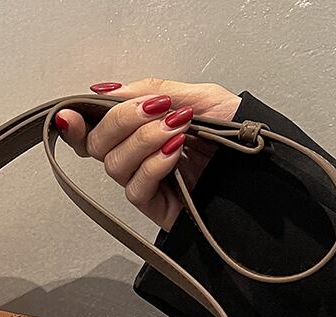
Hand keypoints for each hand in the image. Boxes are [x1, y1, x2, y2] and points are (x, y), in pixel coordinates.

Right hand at [56, 78, 241, 230]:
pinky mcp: (157, 207)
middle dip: (120, 123)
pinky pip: (136, 189)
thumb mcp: (196, 95)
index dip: (78, 125)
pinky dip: (152, 166)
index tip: (70, 115)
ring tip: (176, 128)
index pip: (96, 130)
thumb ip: (149, 90)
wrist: (265, 163)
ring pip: (115, 166)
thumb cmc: (237, 131)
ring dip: (143, 141)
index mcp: (141, 130)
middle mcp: (138, 157)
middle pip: (99, 147)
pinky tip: (174, 153)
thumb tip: (107, 90)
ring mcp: (147, 182)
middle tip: (152, 109)